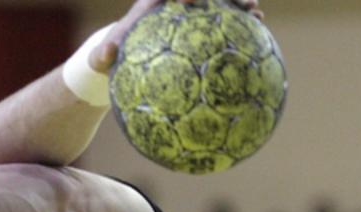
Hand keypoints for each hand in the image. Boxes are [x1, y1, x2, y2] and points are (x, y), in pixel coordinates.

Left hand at [89, 0, 262, 73]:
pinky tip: (258, 35)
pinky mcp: (199, 28)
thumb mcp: (103, 57)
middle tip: (242, 1)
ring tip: (257, 13)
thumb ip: (101, 55)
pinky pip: (222, 26)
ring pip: (219, 5)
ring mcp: (191, 15)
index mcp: (154, 4)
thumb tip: (104, 55)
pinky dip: (238, 28)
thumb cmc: (113, 55)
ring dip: (239, 6)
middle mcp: (176, 4)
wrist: (123, 55)